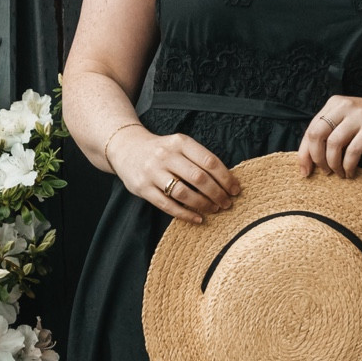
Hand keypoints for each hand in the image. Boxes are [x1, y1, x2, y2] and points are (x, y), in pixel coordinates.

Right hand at [111, 126, 241, 224]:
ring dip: (203, 204)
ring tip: (214, 210)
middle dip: (217, 193)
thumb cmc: (162, 151)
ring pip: (183, 193)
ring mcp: (152, 172)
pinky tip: (198, 218)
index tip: (236, 190)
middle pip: (199, 178)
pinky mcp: (143, 188)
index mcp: (180, 142)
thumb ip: (199, 159)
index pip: (209, 161)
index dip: (226, 178)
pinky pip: (167, 205)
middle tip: (228, 203)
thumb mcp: (179, 145)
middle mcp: (165, 155)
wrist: (126, 148)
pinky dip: (185, 214)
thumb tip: (228, 182)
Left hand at [299, 93, 361, 178]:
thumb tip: (310, 157)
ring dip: (333, 164)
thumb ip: (332, 131)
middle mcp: (345, 106)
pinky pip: (353, 151)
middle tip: (324, 172)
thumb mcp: (350, 121)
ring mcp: (360, 116)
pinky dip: (349, 166)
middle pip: (317, 135)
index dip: (304, 153)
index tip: (305, 171)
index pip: (311, 129)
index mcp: (335, 104)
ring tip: (339, 173)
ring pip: (333, 144)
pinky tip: (351, 172)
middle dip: (317, 159)